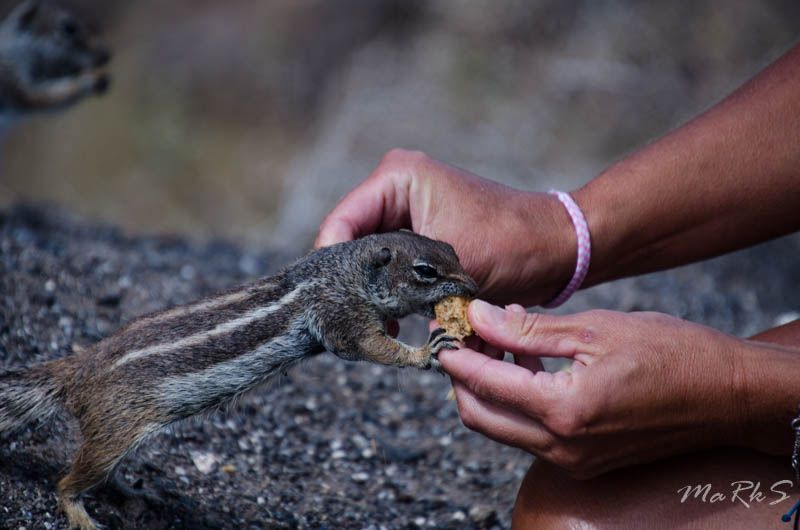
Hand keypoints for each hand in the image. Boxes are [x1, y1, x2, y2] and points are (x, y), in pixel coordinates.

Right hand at [315, 149, 574, 304]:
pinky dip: (390, 289)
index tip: (332, 305)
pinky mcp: (418, 233)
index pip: (342, 223)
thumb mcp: (448, 265)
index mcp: (398, 178)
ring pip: (369, 256)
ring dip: (371, 289)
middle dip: (353, 280)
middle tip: (350, 321)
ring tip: (372, 324)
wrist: (557, 247)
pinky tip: (394, 320)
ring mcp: (406, 210)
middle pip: (351, 241)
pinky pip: (390, 263)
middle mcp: (395, 189)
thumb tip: (362, 320)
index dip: (333, 265)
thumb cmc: (512, 244)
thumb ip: (399, 286)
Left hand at [438, 300, 781, 477]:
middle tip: (464, 335)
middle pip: (479, 415)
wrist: (727, 394)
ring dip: (488, 387)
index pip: (483, 385)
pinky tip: (526, 364)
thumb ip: (528, 329)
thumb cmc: (671, 353)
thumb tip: (478, 316)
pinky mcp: (584, 462)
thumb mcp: (595, 329)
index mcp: (563, 411)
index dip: (454, 355)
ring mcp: (574, 460)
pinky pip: (530, 434)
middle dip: (461, 375)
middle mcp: (562, 447)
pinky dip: (516, 401)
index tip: (442, 328)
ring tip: (498, 339)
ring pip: (502, 427)